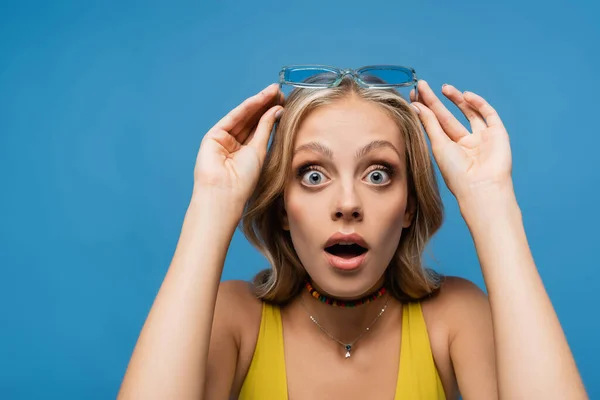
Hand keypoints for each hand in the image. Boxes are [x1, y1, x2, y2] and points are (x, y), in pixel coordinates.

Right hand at [193, 84, 282, 205]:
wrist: (225, 193)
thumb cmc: (243, 181)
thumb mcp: (260, 150)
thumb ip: (266, 128)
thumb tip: (277, 109)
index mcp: (246, 152)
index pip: (260, 128)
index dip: (272, 114)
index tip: (285, 101)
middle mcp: (234, 145)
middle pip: (252, 120)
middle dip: (266, 105)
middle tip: (281, 91)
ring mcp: (223, 139)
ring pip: (244, 117)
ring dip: (259, 103)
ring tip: (274, 91)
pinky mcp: (213, 136)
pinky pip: (233, 118)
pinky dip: (247, 108)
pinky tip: (260, 99)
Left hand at [411, 80, 512, 201]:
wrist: (481, 186)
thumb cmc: (456, 172)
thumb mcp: (438, 145)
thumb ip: (430, 124)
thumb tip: (416, 105)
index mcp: (449, 148)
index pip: (435, 124)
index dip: (425, 108)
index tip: (413, 95)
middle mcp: (465, 142)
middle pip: (448, 116)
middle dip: (435, 101)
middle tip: (422, 85)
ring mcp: (482, 137)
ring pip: (469, 112)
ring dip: (456, 99)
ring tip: (444, 88)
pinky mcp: (497, 134)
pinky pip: (489, 114)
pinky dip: (479, 103)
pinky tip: (466, 96)